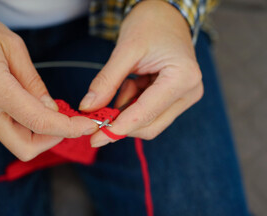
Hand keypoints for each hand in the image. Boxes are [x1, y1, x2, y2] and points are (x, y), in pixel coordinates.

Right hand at [0, 6, 96, 160]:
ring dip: (41, 134)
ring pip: (17, 142)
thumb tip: (52, 109)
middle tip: (69, 121)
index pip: (38, 123)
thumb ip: (34, 84)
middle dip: (53, 139)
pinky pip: (8, 131)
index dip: (68, 128)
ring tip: (55, 112)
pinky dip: (28, 126)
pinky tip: (36, 108)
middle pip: (25, 148)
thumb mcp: (13, 47)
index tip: (88, 126)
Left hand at [79, 0, 202, 146]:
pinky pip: (148, 112)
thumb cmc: (150, 24)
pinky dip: (131, 104)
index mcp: (183, 78)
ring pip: (148, 121)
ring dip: (126, 110)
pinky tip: (131, 83)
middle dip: (121, 122)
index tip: (95, 138)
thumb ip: (107, 81)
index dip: (118, 128)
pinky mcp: (175, 98)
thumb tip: (88, 108)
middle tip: (97, 113)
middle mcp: (189, 92)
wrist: (165, 15)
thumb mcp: (125, 50)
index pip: (146, 114)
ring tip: (124, 82)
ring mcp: (184, 97)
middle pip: (150, 125)